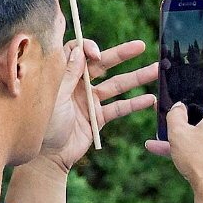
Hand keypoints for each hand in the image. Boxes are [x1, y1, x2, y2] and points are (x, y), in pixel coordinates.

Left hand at [36, 37, 159, 172]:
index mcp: (63, 76)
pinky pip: (120, 107)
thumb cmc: (45, 125)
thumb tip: (79, 50)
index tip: (96, 54)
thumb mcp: (56, 97)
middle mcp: (78, 85)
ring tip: (157, 69)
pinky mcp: (99, 117)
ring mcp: (90, 101)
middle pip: (102, 64)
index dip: (88, 48)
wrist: (49, 156)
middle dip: (122, 54)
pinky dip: (134, 103)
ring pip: (117, 85)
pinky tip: (150, 99)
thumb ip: (69, 74)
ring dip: (137, 77)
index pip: (78, 52)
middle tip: (140, 45)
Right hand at [148, 30, 202, 198]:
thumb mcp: (179, 135)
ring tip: (162, 128)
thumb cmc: (199, 163)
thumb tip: (178, 109)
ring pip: (202, 121)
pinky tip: (157, 147)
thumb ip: (175, 116)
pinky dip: (184, 140)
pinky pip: (201, 137)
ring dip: (183, 123)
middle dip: (194, 93)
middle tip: (185, 79)